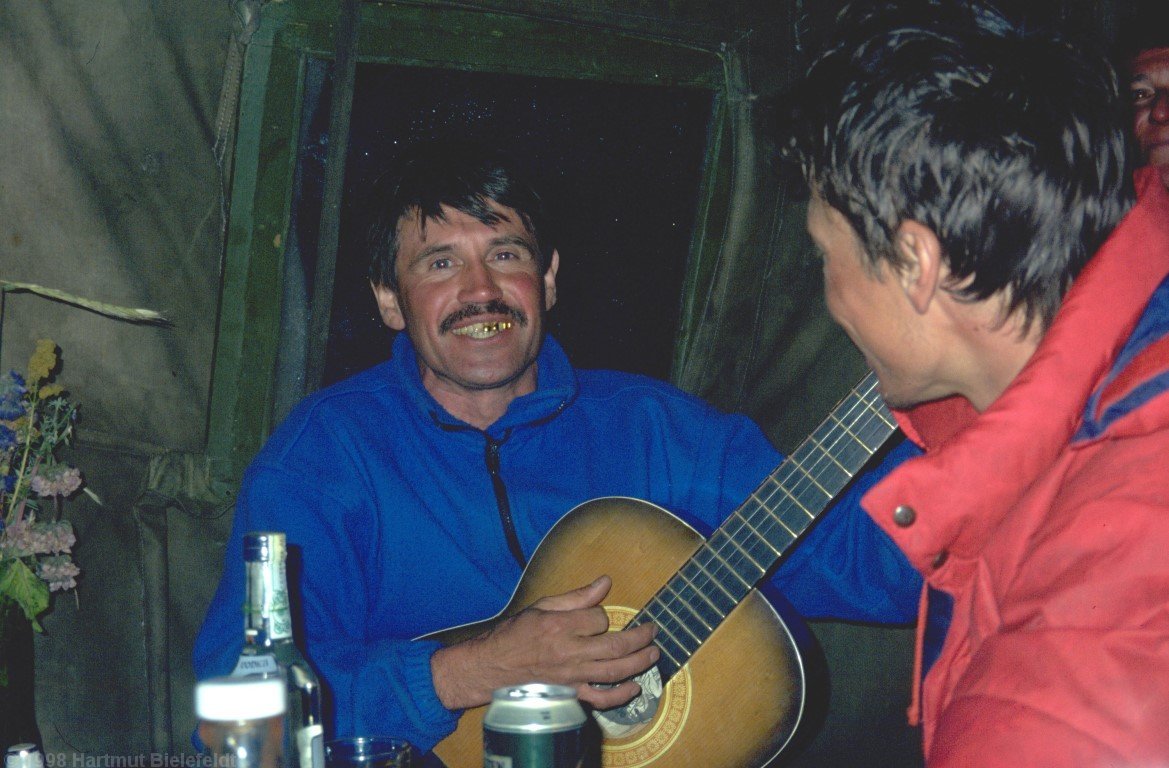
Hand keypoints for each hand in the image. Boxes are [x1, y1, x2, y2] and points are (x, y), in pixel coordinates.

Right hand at [431, 575, 658, 709]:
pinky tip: (635, 687)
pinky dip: (621, 695)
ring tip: (654, 653)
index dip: (603, 615)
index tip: (598, 615)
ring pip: (614, 671)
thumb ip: (577, 596)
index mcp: (560, 626)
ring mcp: (572, 676)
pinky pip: (600, 698)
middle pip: (616, 645)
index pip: (599, 618)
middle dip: (640, 637)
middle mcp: (569, 652)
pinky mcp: (571, 693)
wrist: (493, 665)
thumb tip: (605, 581)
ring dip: (639, 662)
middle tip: (653, 630)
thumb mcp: (543, 605)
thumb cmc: (515, 633)